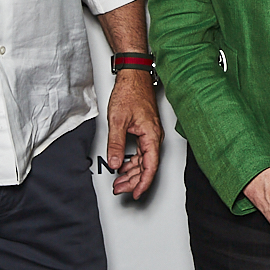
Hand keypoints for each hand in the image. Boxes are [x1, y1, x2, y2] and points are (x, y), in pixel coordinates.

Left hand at [104, 71, 162, 199]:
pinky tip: (123, 166)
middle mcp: (153, 136)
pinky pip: (142, 152)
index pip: (150, 166)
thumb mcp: (117, 120)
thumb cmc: (130, 92)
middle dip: (133, 180)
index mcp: (151, 135)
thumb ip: (116, 144)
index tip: (135, 193)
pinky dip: (132, 162)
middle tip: (120, 189)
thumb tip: (115, 162)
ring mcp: (150, 134)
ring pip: (144, 160)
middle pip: (147, 166)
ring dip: (132, 172)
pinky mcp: (145, 130)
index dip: (143, 183)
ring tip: (119, 181)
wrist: (133, 76)